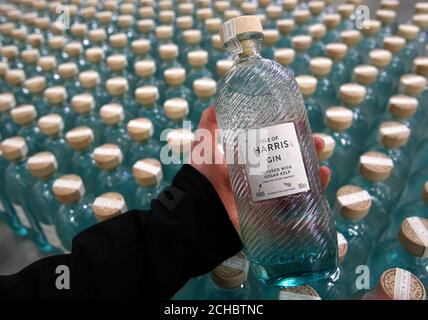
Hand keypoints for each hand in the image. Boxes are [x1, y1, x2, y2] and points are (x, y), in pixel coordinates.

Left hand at [190, 106, 330, 231]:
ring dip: (314, 170)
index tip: (302, 124)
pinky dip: (314, 192)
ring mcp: (268, 195)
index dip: (290, 136)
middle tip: (318, 142)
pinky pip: (298, 204)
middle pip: (291, 162)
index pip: (275, 146)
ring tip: (322, 160)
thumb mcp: (204, 146)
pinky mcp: (273, 212)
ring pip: (298, 181)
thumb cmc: (201, 177)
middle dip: (307, 151)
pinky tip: (321, 179)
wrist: (199, 208)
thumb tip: (216, 103)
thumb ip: (208, 125)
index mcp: (249, 162)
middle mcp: (261, 177)